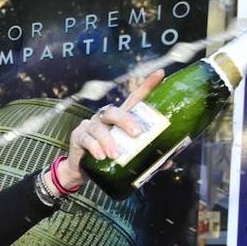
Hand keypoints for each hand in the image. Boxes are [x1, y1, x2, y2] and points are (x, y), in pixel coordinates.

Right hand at [52, 70, 165, 188]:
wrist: (82, 171)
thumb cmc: (108, 160)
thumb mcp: (128, 158)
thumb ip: (146, 159)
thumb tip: (168, 163)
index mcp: (121, 119)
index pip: (134, 99)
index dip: (147, 86)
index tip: (160, 74)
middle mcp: (105, 118)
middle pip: (115, 111)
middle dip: (126, 120)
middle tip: (137, 134)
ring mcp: (90, 126)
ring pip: (99, 126)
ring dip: (108, 140)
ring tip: (115, 154)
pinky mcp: (78, 136)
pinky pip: (86, 139)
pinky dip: (94, 147)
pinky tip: (100, 156)